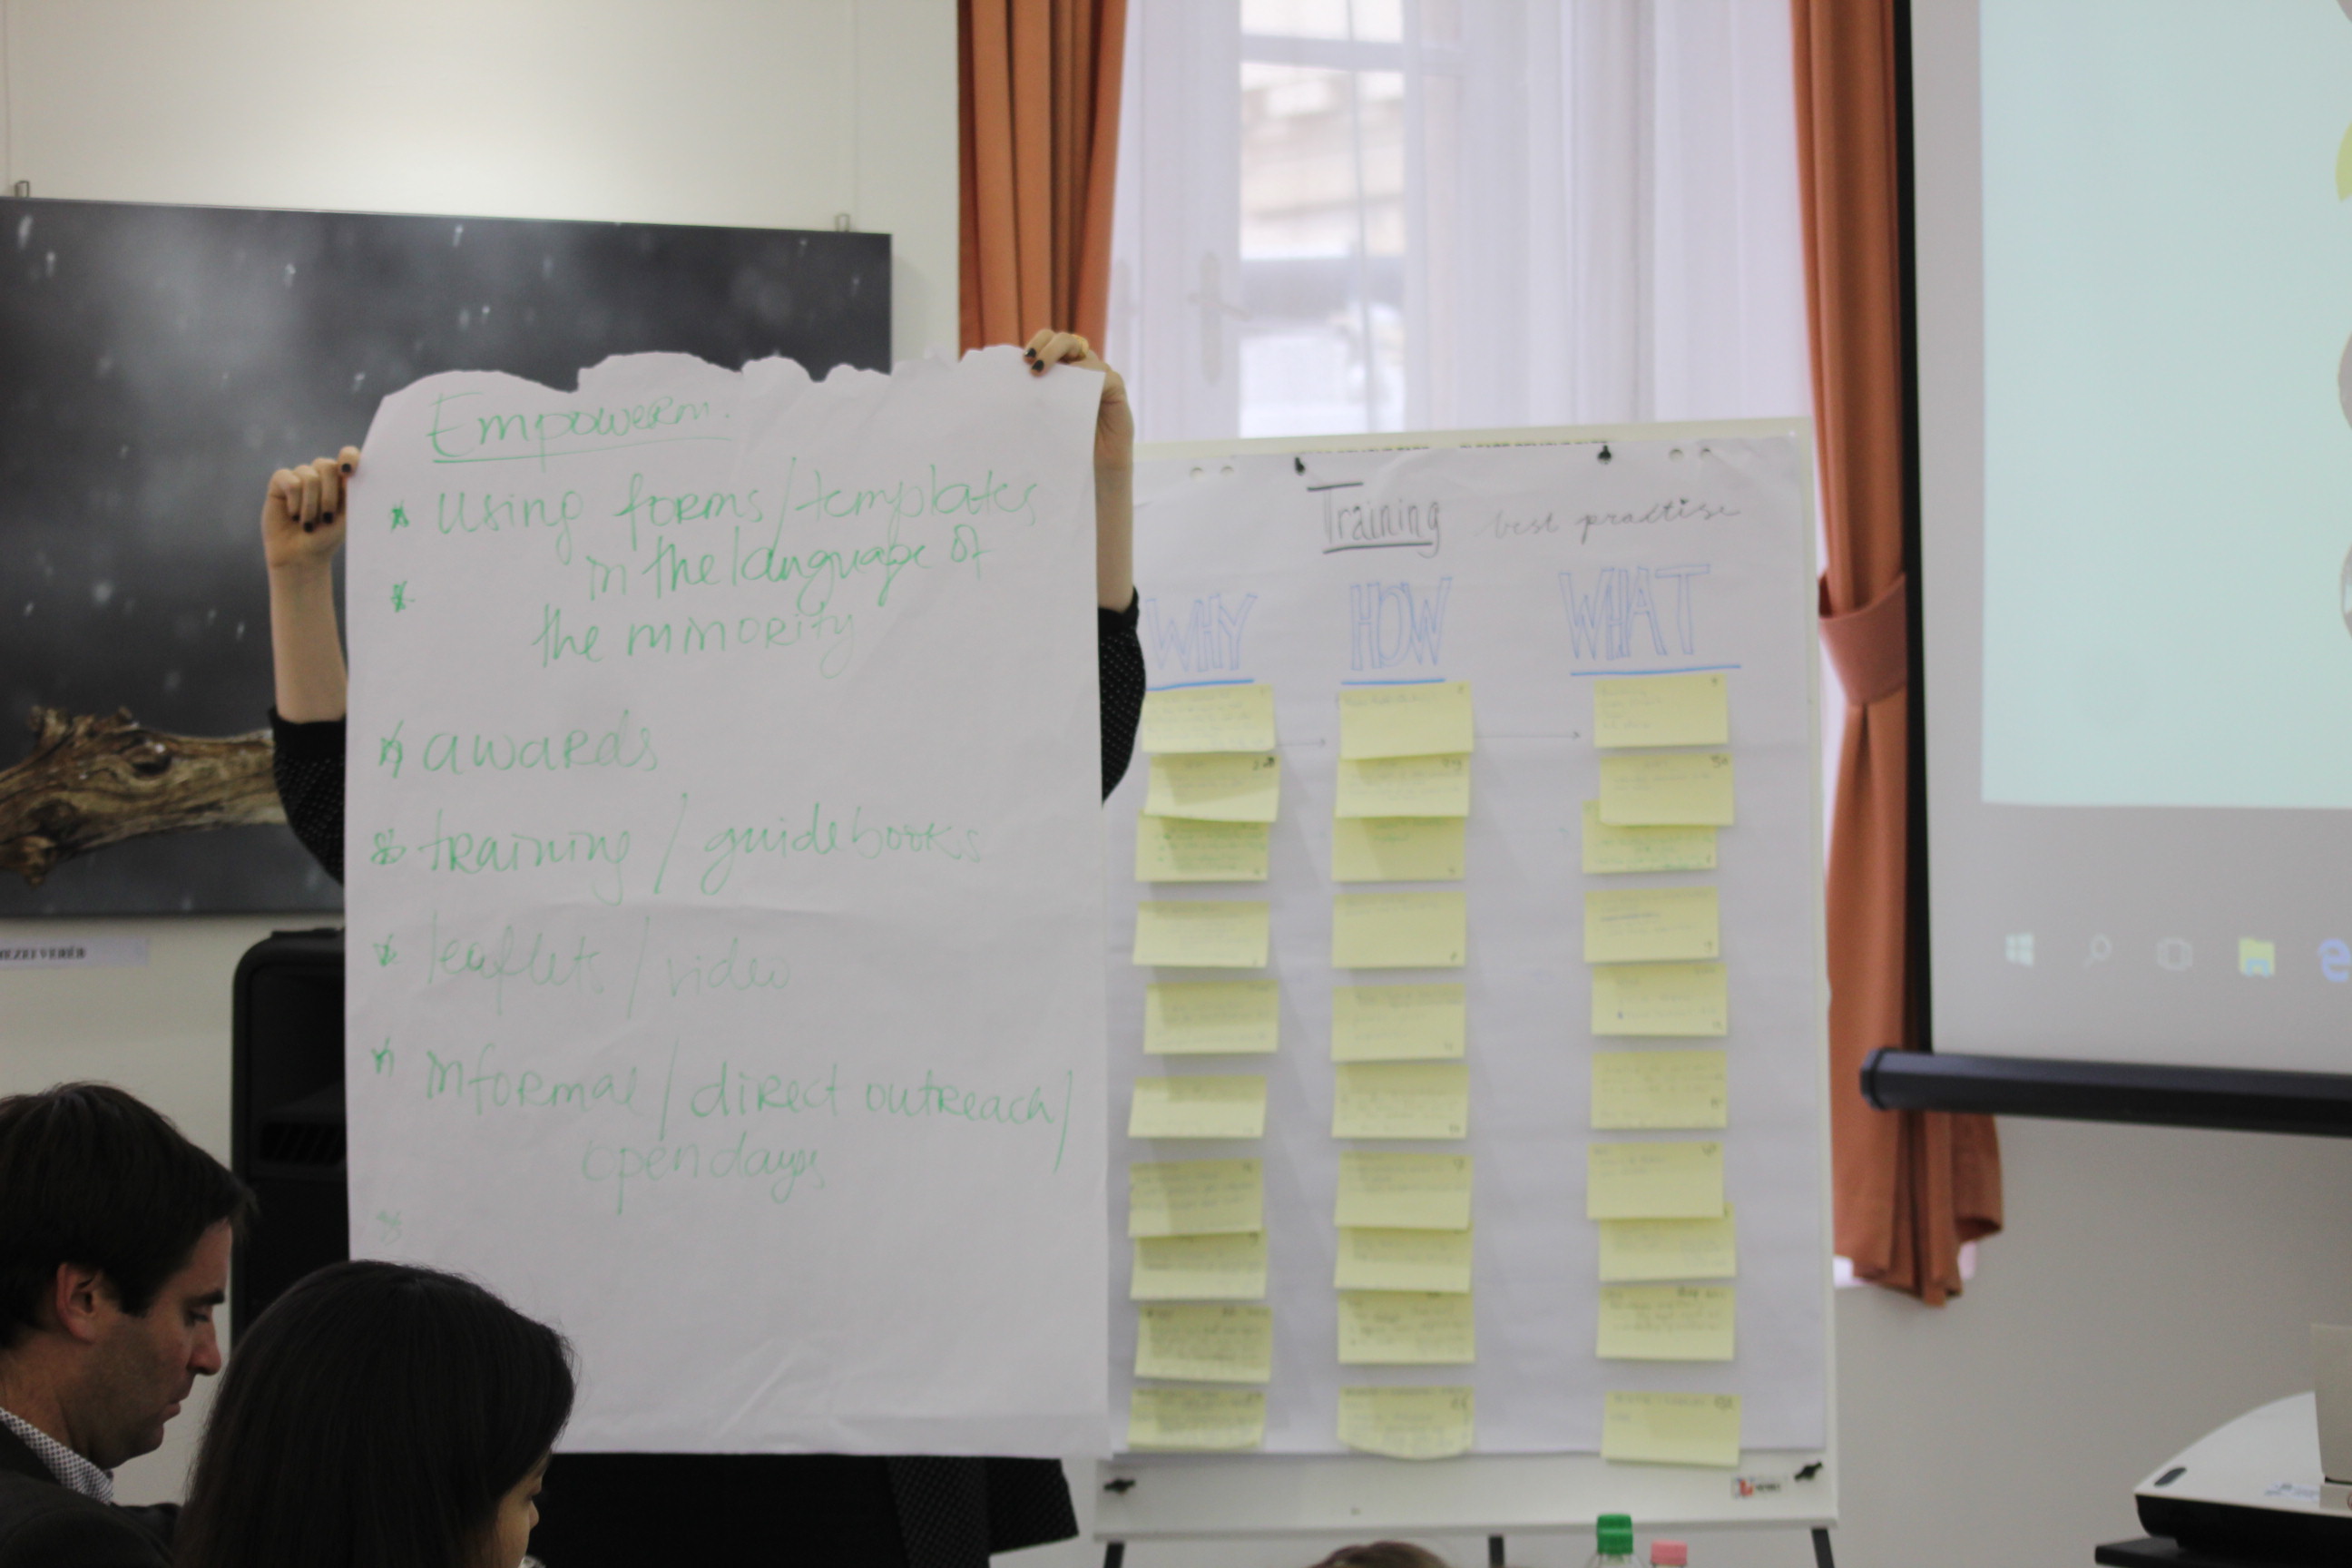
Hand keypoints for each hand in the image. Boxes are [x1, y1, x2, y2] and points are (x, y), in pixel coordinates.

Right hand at [261, 447, 361, 574]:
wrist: (302, 555)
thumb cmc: (328, 536)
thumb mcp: (347, 516)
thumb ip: (353, 492)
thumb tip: (351, 472)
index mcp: (342, 480)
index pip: (348, 455)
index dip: (350, 457)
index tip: (347, 472)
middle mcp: (321, 474)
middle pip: (327, 465)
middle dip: (329, 495)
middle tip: (327, 518)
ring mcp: (300, 476)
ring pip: (309, 476)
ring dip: (311, 505)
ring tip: (309, 523)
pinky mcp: (280, 482)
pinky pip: (289, 480)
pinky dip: (295, 501)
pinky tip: (294, 515)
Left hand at [1024, 329, 1131, 469]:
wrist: (1094, 466)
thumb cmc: (1065, 441)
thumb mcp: (1044, 414)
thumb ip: (1035, 394)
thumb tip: (1010, 380)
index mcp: (1062, 368)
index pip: (1050, 341)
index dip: (1038, 343)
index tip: (1024, 359)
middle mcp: (1081, 367)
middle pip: (1067, 341)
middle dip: (1049, 348)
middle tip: (1033, 366)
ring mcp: (1099, 376)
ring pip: (1086, 355)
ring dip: (1067, 365)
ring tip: (1053, 381)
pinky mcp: (1115, 388)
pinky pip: (1104, 376)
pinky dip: (1090, 379)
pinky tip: (1076, 394)